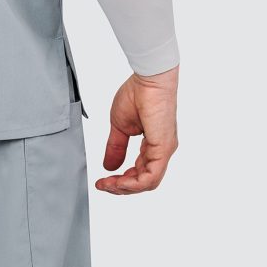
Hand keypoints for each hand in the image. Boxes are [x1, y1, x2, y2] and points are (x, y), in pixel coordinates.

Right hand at [95, 64, 178, 193]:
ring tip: (108, 184)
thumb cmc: (138, 94)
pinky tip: (118, 181)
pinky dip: (133, 183)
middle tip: (103, 185)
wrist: (149, 79)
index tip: (102, 180)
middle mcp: (161, 152)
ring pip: (147, 183)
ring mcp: (164, 151)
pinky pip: (150, 176)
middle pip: (143, 182)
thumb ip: (116, 147)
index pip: (139, 172)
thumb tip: (109, 166)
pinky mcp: (164, 149)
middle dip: (121, 187)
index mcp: (153, 146)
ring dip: (125, 187)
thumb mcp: (120, 126)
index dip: (120, 180)